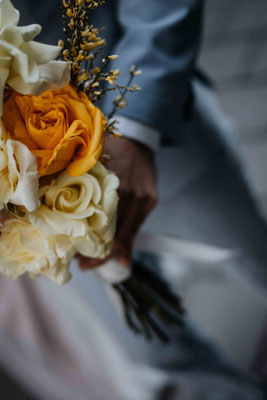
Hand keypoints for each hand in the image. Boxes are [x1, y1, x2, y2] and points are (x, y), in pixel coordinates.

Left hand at [76, 135, 157, 268]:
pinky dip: (128, 245)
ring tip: (94, 264)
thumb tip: (49, 195)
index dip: (85, 239)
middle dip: (96, 253)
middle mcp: (128, 193)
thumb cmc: (111, 150)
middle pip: (111, 232)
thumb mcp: (91, 161)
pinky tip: (123, 261)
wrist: (139, 139)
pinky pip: (137, 227)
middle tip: (82, 265)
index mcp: (110, 183)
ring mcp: (142, 198)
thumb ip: (77, 178)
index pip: (96, 220)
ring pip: (125, 233)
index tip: (74, 253)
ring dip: (110, 252)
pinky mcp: (150, 201)